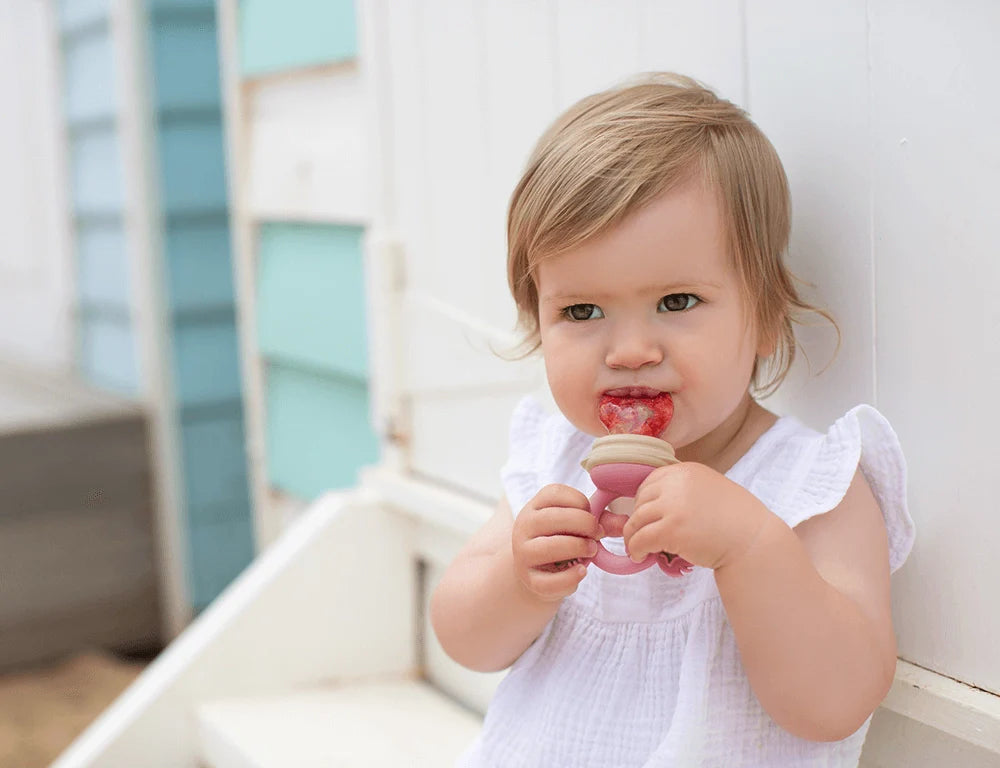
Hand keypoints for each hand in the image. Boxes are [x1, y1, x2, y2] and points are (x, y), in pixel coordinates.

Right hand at [511, 484, 603, 600]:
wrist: (536, 571)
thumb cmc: (561, 540)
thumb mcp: (576, 525)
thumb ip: (601, 521)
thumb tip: (625, 524)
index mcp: (535, 506)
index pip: (555, 493)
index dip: (581, 502)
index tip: (591, 514)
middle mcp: (524, 527)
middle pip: (554, 518)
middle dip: (584, 524)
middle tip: (597, 534)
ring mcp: (523, 554)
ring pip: (550, 548)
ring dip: (578, 547)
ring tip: (591, 550)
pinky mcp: (530, 580)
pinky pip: (550, 581)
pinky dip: (571, 577)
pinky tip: (582, 571)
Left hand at [623, 463, 771, 569]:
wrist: (753, 541)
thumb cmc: (736, 520)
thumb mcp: (709, 489)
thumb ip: (684, 490)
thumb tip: (654, 503)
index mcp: (686, 471)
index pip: (650, 481)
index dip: (644, 501)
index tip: (645, 515)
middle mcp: (677, 483)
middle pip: (641, 500)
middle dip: (638, 519)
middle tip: (640, 534)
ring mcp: (673, 506)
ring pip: (637, 520)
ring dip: (633, 536)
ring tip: (637, 548)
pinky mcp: (671, 530)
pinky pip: (641, 539)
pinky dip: (636, 549)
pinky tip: (640, 556)